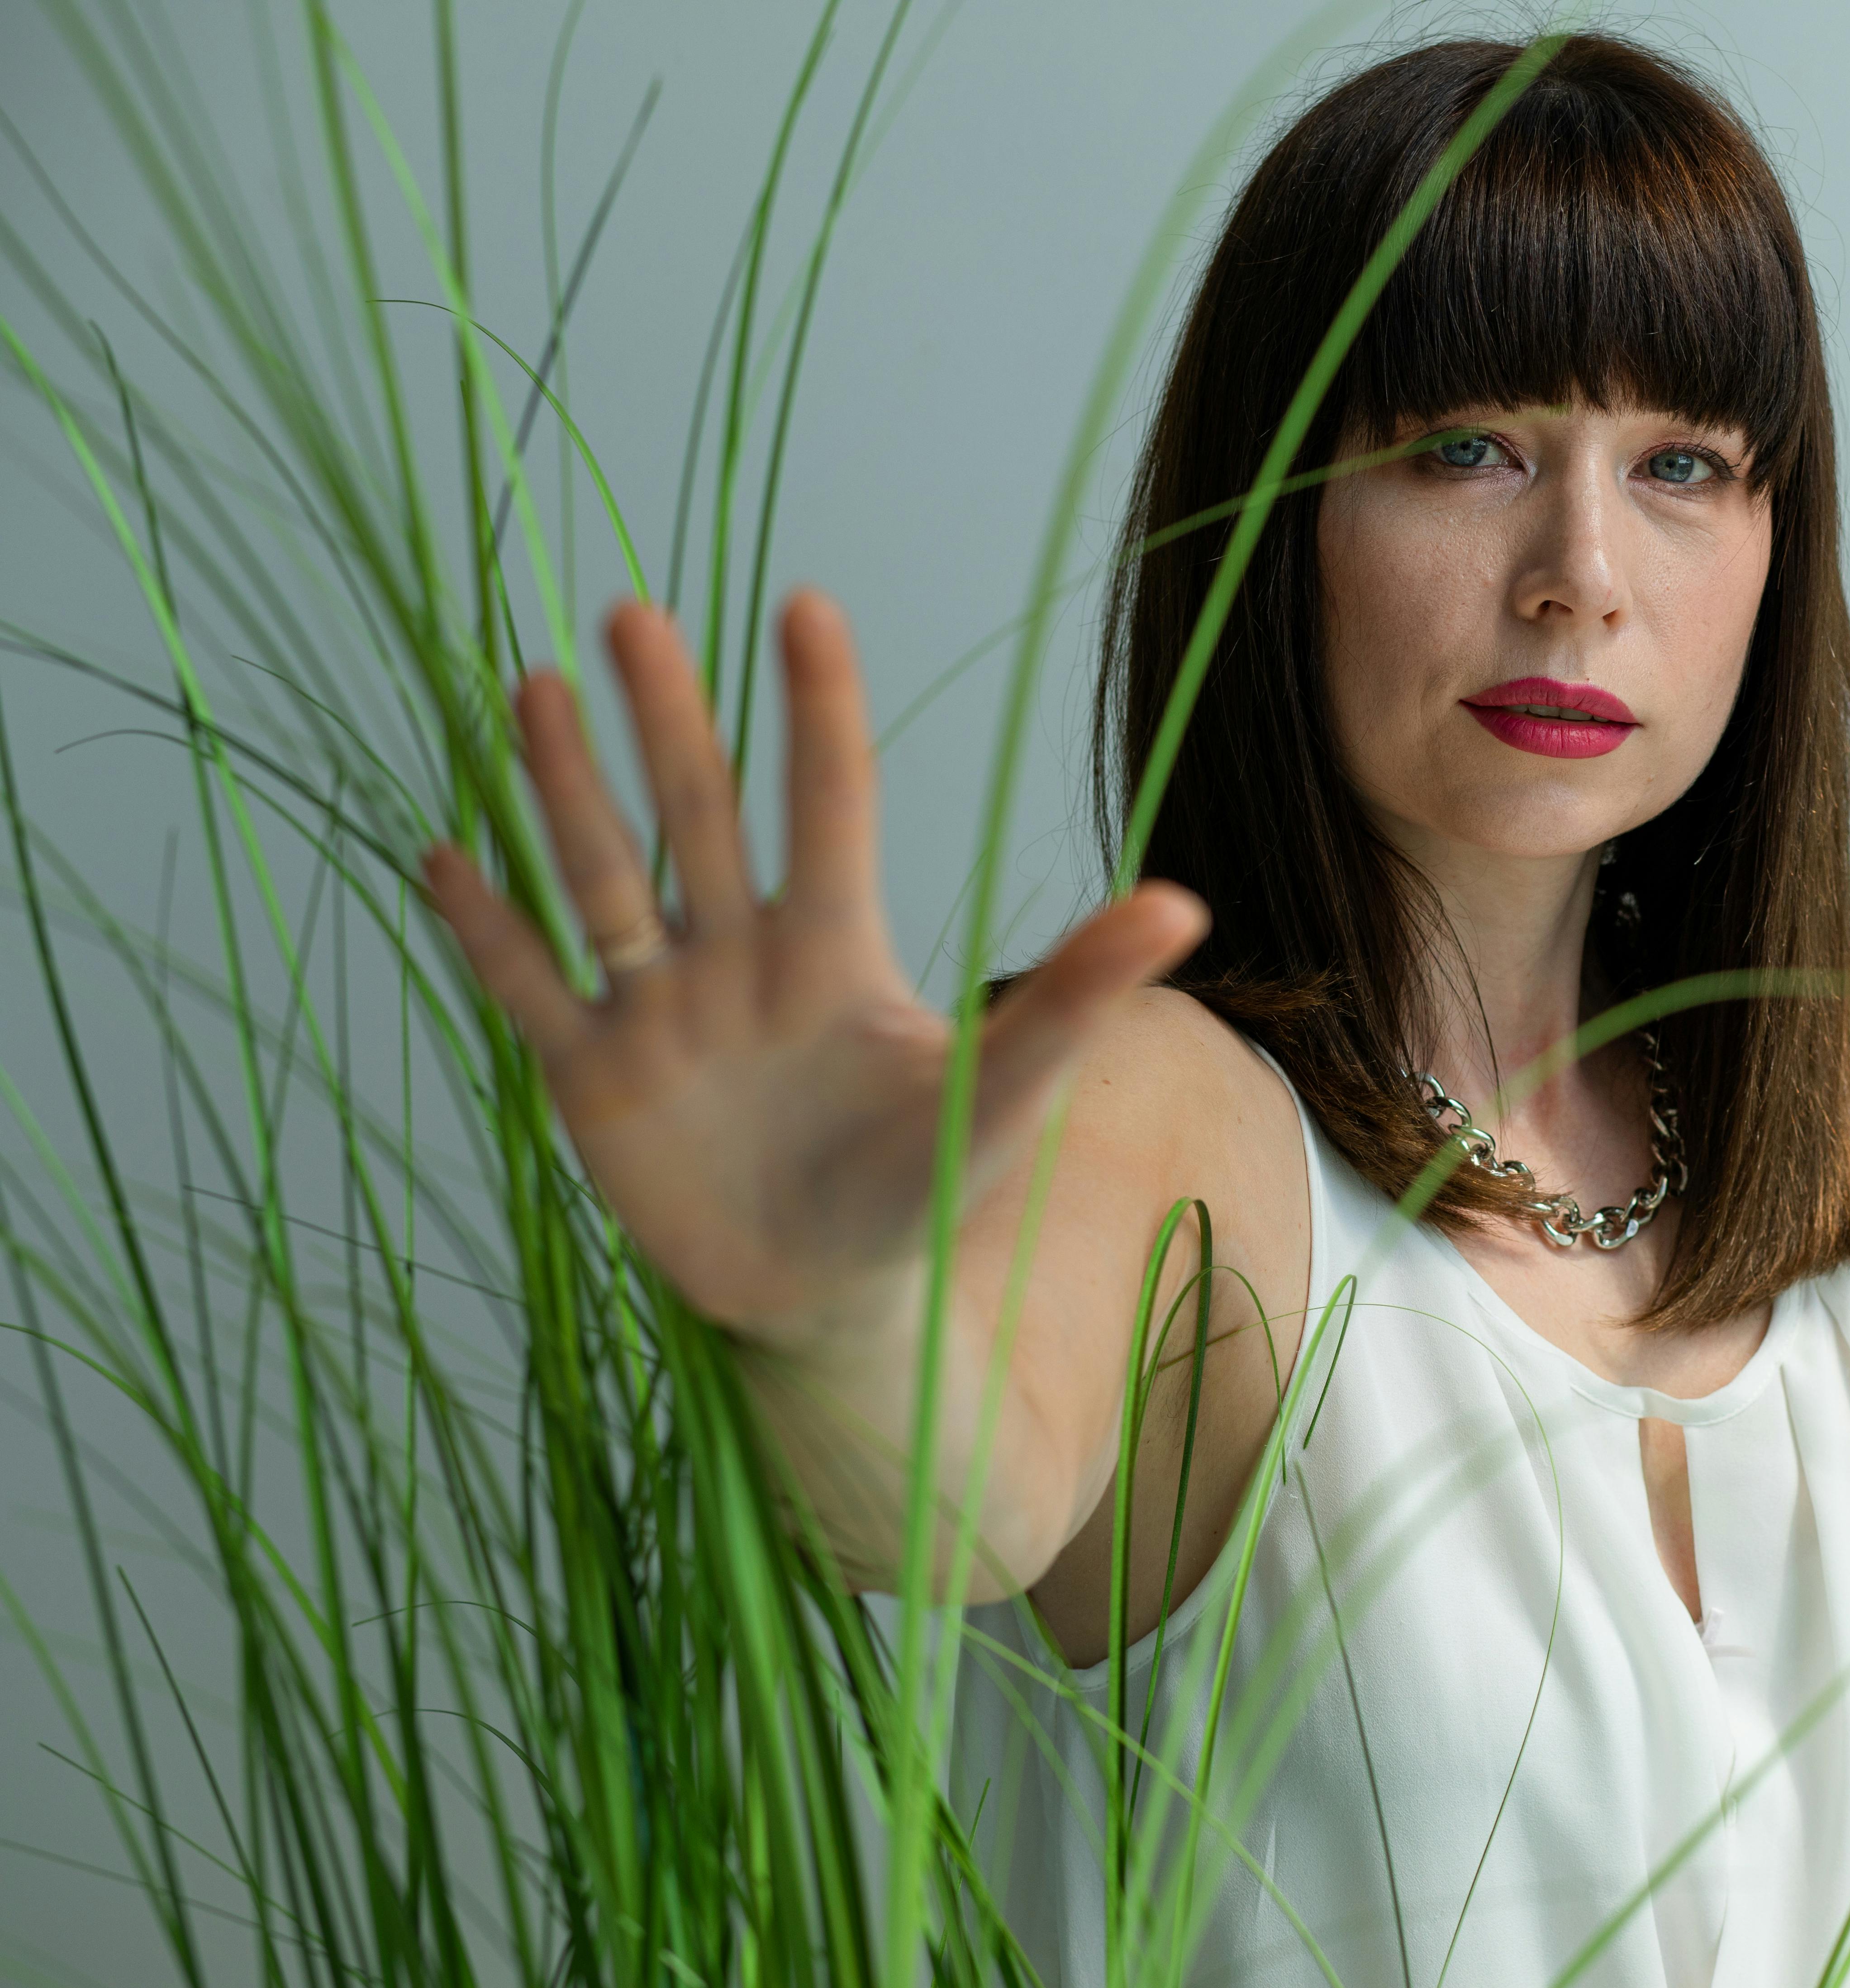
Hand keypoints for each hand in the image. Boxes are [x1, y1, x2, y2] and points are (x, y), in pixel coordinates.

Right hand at [424, 593, 1206, 1366]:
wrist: (834, 1298)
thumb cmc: (922, 1185)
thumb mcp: (1005, 1090)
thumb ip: (1077, 992)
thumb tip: (1184, 905)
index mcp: (832, 950)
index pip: (826, 806)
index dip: (817, 713)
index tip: (805, 605)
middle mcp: (736, 960)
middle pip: (698, 817)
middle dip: (668, 721)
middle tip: (635, 612)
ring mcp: (657, 1013)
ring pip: (604, 878)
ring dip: (567, 790)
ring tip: (536, 686)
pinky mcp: (593, 1080)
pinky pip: (529, 989)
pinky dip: (487, 930)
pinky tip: (442, 852)